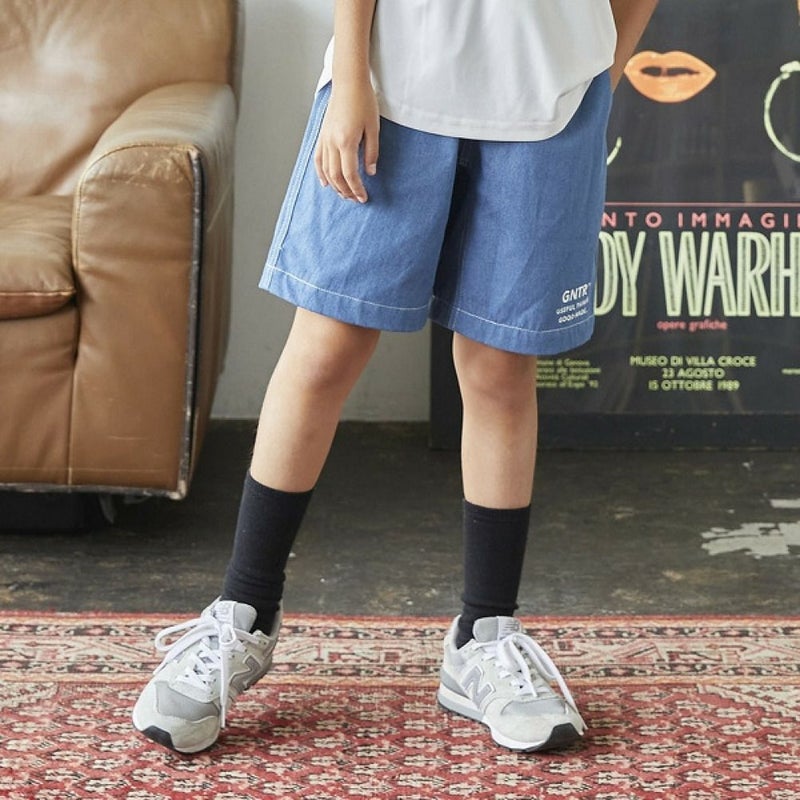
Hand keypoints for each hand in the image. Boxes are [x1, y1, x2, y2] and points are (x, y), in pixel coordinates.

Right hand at [314, 81, 379, 203]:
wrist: (348, 81)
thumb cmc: (363, 101)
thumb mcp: (373, 128)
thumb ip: (371, 152)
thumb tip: (370, 172)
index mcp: (346, 142)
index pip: (350, 174)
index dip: (357, 189)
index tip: (364, 198)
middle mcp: (332, 143)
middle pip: (336, 176)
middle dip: (346, 191)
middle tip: (355, 199)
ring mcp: (325, 139)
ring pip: (326, 170)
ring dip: (335, 185)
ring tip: (344, 194)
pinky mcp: (322, 135)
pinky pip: (318, 158)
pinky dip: (321, 172)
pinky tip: (326, 182)